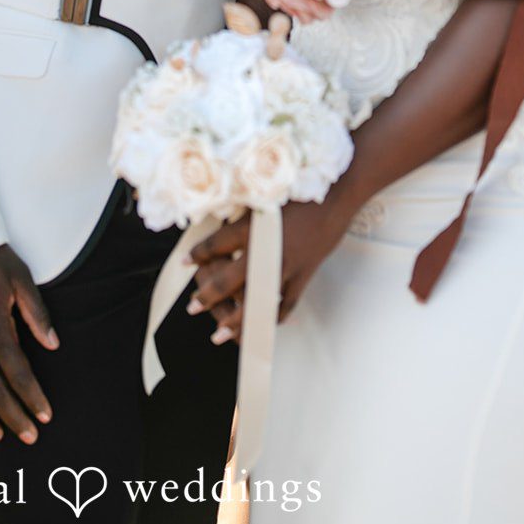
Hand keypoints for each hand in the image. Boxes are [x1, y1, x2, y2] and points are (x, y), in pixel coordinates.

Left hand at [188, 197, 351, 343]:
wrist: (338, 196)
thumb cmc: (302, 189)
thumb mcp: (266, 194)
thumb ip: (244, 210)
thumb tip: (221, 217)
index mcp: (254, 227)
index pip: (217, 244)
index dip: (198, 253)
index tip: (185, 261)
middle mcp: (266, 252)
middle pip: (229, 280)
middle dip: (207, 297)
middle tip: (191, 308)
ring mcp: (286, 268)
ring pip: (255, 302)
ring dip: (235, 320)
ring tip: (219, 334)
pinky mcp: (304, 276)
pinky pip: (286, 304)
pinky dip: (273, 318)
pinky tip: (261, 326)